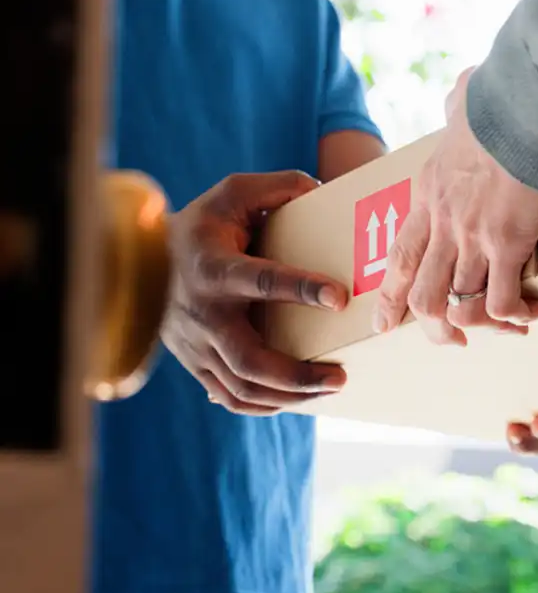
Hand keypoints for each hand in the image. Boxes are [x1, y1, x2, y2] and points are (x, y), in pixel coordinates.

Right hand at [162, 171, 348, 415]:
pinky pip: (231, 399)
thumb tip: (322, 191)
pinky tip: (297, 398)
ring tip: (330, 387)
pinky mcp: (195, 364)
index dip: (301, 288)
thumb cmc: (203, 223)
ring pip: (243, 389)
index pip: (261, 281)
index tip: (340, 297)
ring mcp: (196, 346)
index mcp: (214, 268)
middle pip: (250, 360)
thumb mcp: (234, 193)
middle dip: (298, 375)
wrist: (141, 259)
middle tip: (341, 376)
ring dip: (291, 396)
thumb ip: (279, 187)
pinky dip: (266, 405)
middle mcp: (203, 313)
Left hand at [375, 68, 537, 345]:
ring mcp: (471, 238)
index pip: (399, 257)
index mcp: (427, 195)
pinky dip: (513, 315)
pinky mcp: (506, 244)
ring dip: (480, 326)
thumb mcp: (462, 106)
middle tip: (452, 338)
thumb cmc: (500, 101)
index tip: (385, 323)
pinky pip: (499, 301)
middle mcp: (442, 224)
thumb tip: (462, 97)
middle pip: (421, 295)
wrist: (525, 104)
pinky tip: (530, 312)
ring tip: (505, 328)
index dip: (390, 298)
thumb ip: (455, 110)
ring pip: (458, 306)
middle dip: (433, 326)